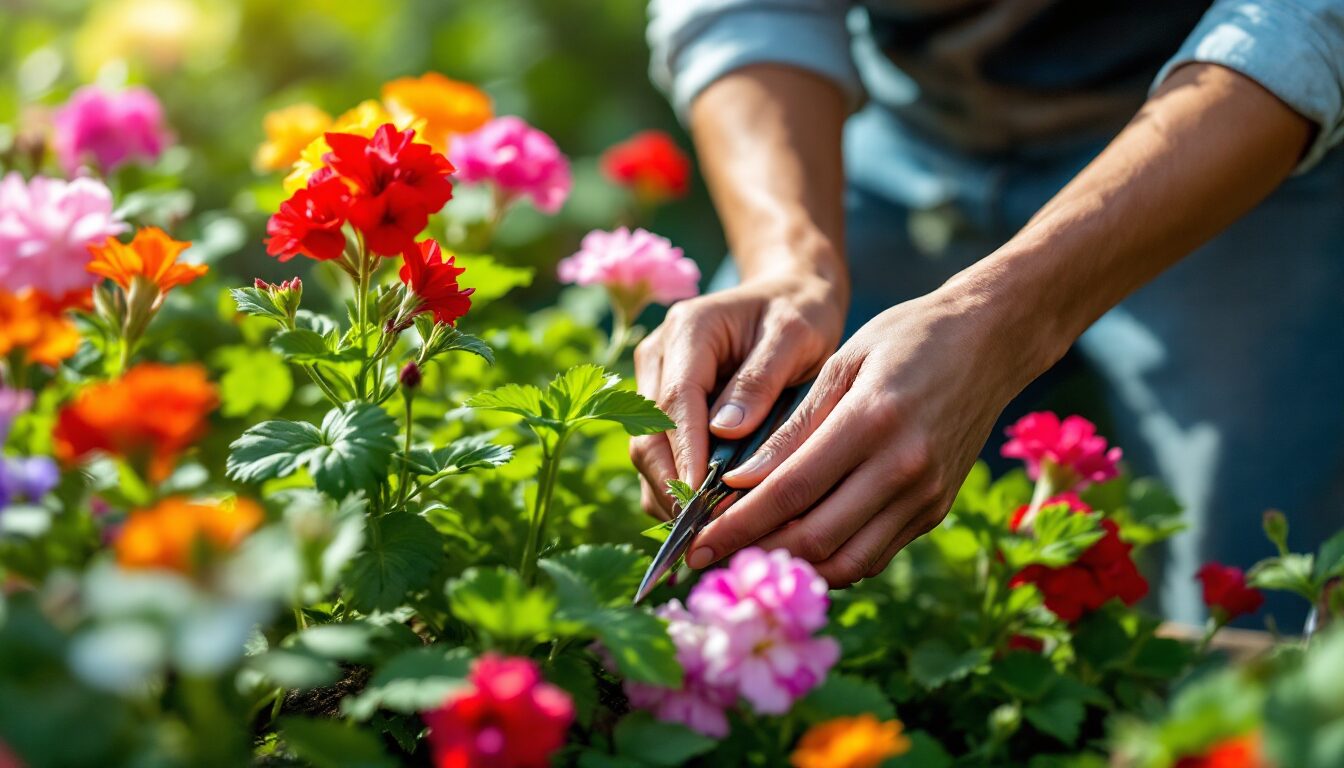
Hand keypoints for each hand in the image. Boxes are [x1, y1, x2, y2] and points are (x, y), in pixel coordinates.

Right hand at [629, 270, 846, 519]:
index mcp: (688, 330)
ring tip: (707, 534)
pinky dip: (678, 488)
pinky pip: (660, 455)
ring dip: (672, 494)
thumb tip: (726, 432)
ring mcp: (655, 380)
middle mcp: (659, 354)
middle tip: (705, 533)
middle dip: (672, 486)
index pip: (675, 401)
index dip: (685, 454)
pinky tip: (707, 517)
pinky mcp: (663, 405)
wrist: (789, 293)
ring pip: (647, 451)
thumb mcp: (794, 333)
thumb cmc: (799, 311)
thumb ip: (760, 379)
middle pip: (649, 433)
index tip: (702, 500)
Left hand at [684, 284, 1060, 585]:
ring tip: (745, 563)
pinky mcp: (936, 510)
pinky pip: (874, 554)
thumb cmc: (906, 338)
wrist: (991, 340)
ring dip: (792, 569)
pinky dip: (831, 562)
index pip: (790, 491)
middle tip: (707, 560)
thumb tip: (738, 480)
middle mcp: (904, 468)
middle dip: (754, 555)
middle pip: (816, 537)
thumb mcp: (841, 364)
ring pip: (847, 560)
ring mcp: (926, 496)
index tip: (695, 539)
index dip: (738, 523)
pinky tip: (795, 552)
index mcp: (872, 421)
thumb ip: (791, 428)